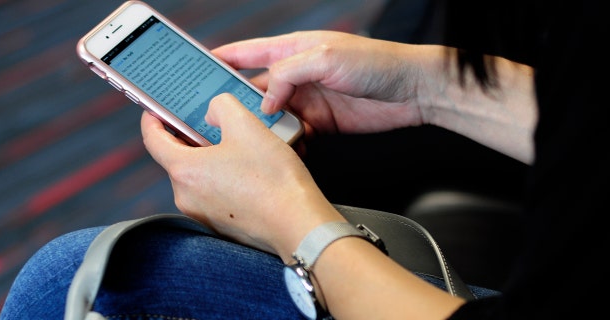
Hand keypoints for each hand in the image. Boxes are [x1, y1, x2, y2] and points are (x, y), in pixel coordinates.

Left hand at [140, 94, 344, 257]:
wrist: (299, 225)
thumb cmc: (273, 180)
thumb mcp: (247, 125)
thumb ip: (221, 106)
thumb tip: (212, 112)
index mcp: (184, 171)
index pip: (152, 139)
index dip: (153, 118)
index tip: (157, 109)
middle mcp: (186, 197)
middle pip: (179, 157)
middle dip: (193, 137)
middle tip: (215, 122)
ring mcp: (203, 214)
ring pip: (200, 175)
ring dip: (214, 158)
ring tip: (242, 147)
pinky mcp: (222, 225)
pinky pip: (215, 193)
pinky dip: (226, 178)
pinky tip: (251, 171)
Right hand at [212, 30, 427, 135]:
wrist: (412, 92)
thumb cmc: (375, 63)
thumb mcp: (325, 58)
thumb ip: (288, 74)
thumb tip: (265, 100)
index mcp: (294, 50)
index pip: (249, 52)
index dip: (223, 59)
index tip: (197, 68)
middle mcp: (298, 75)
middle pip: (256, 89)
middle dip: (234, 101)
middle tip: (213, 116)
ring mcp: (308, 100)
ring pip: (272, 115)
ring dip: (260, 127)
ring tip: (244, 138)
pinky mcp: (321, 122)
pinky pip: (293, 133)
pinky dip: (284, 141)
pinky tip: (277, 149)